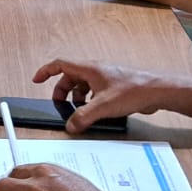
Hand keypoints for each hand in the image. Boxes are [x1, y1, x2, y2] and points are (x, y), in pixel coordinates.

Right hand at [31, 58, 168, 130]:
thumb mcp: (102, 106)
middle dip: (62, 92)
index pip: (59, 64)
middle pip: (69, 77)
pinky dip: (89, 101)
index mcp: (88, 69)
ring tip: (78, 111)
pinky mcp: (113, 87)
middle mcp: (95, 70)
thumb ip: (83, 117)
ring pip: (82, 85)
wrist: (155, 91)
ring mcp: (104, 78)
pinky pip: (93, 92)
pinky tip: (94, 112)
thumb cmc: (132, 90)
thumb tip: (70, 125)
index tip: (37, 80)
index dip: (45, 72)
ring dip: (76, 98)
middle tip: (60, 105)